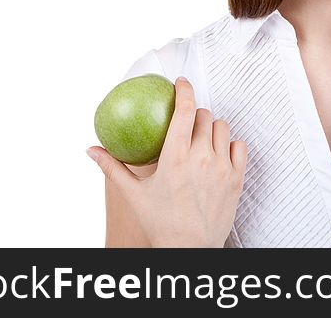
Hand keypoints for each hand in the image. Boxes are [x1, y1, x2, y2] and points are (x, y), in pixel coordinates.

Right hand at [88, 77, 247, 246]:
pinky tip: (219, 153)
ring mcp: (222, 167)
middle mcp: (201, 158)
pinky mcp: (237, 177)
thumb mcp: (133, 195)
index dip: (184, 90)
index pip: (185, 110)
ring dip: (211, 128)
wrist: (190, 249)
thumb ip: (112, 168)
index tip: (181, 82)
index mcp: (174, 158)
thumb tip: (90, 149)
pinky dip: (230, 144)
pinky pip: (239, 145)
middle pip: (204, 115)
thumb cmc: (160, 222)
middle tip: (187, 122)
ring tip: (201, 139)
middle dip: (195, 114)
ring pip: (222, 127)